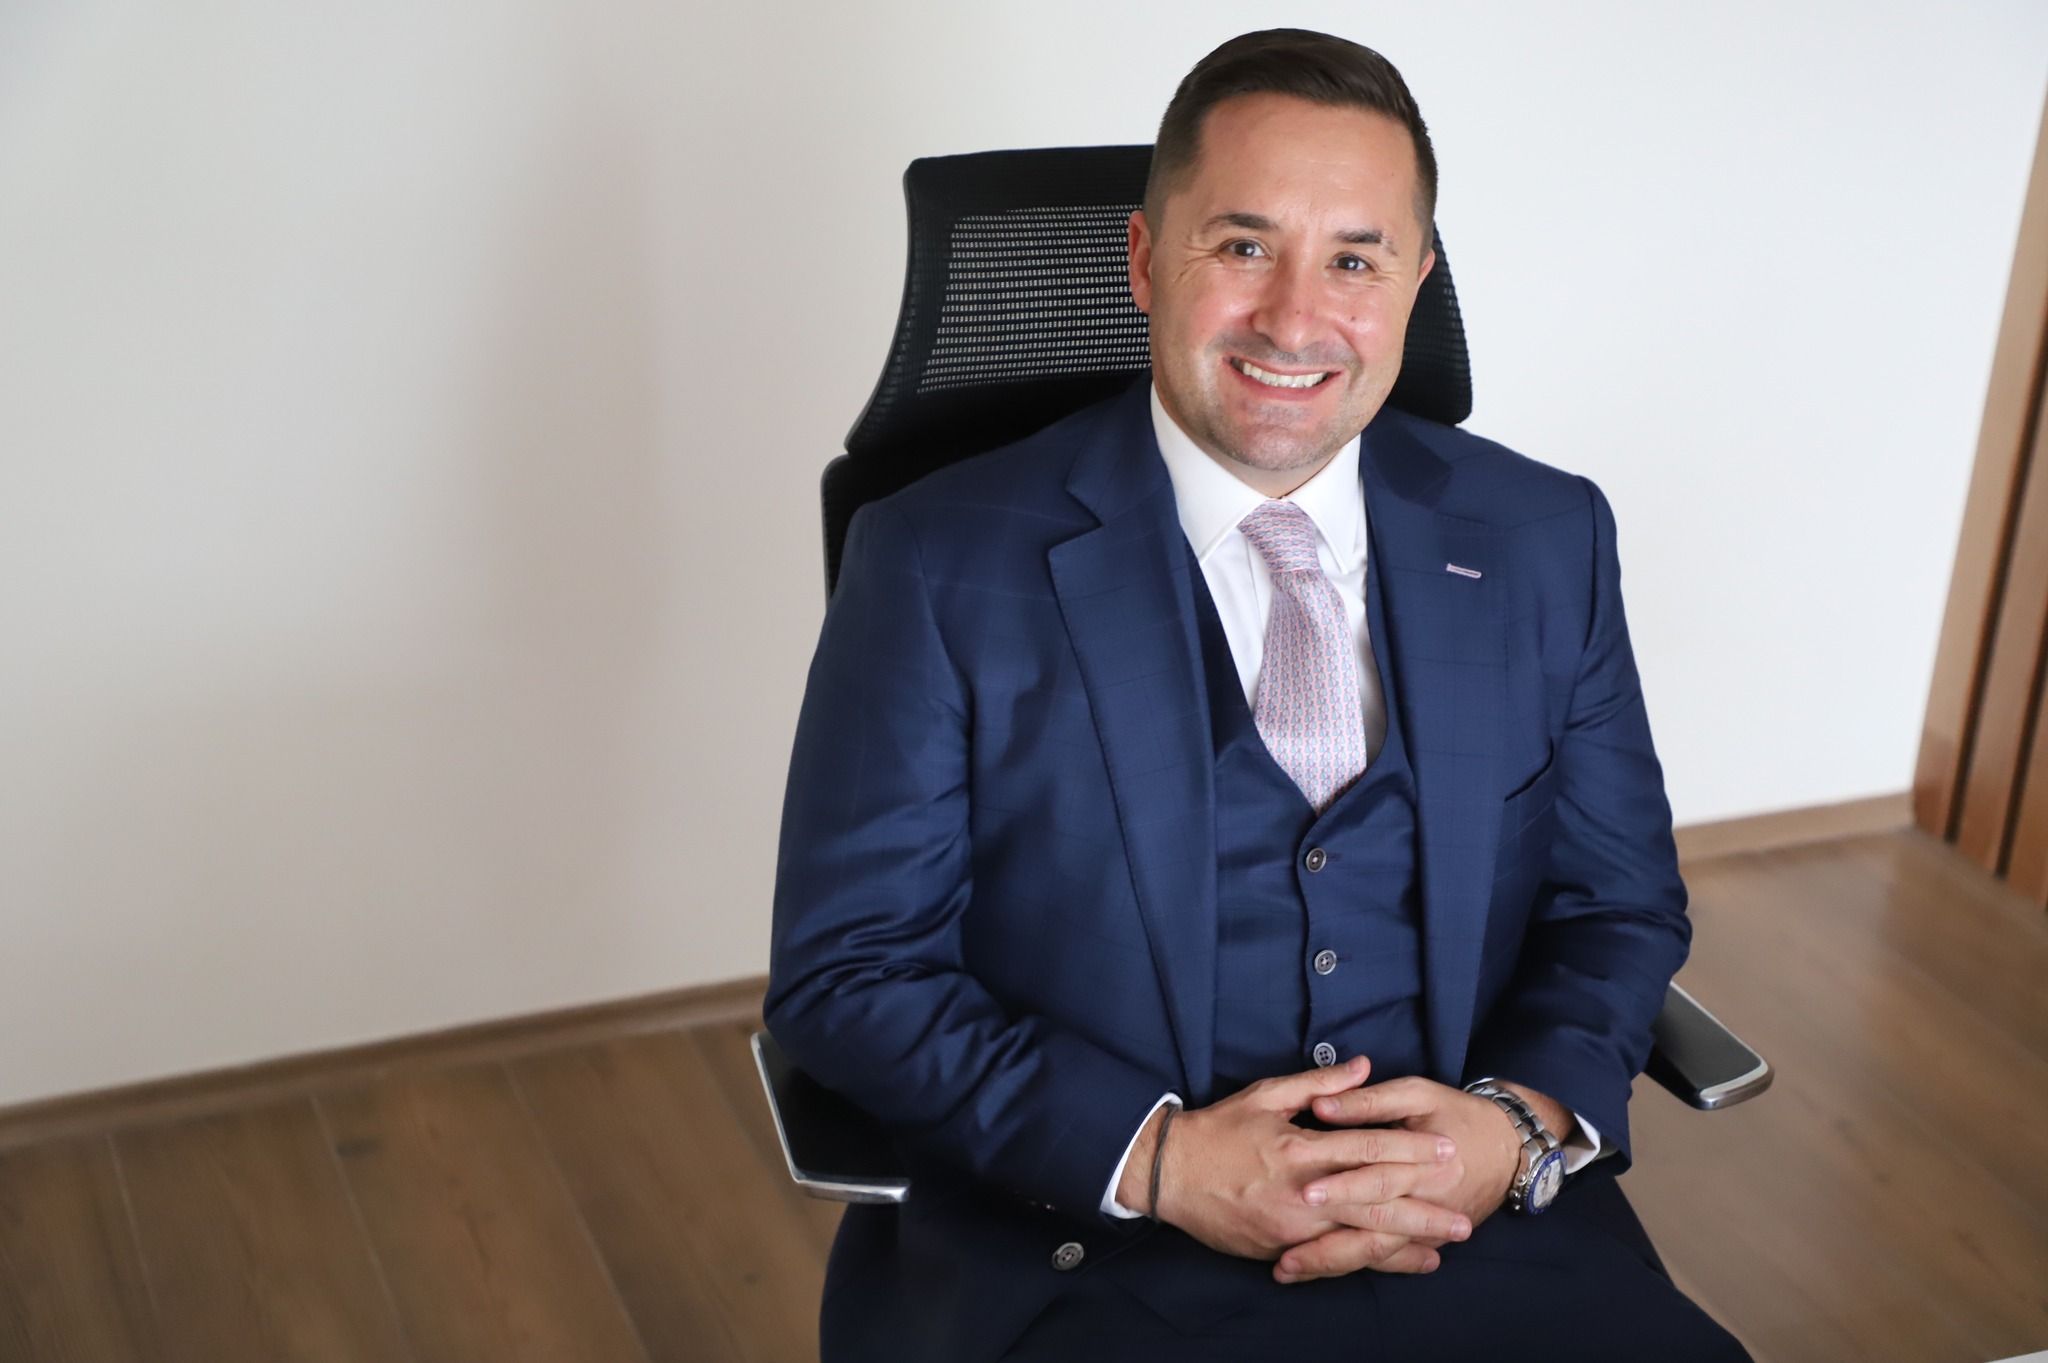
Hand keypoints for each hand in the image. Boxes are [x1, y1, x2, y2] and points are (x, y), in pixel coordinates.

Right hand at [1117, 1056, 1470, 1274]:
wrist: (1168, 1174)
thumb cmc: (1218, 1129)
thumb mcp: (1266, 1095)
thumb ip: (1319, 1085)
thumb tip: (1364, 1066)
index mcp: (1300, 1148)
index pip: (1368, 1149)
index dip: (1411, 1151)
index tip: (1446, 1152)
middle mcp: (1301, 1192)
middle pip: (1374, 1203)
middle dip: (1422, 1212)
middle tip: (1462, 1220)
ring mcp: (1291, 1227)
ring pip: (1357, 1238)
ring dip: (1402, 1246)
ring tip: (1440, 1251)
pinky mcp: (1279, 1248)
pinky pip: (1331, 1257)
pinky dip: (1366, 1260)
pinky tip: (1394, 1263)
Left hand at [1274, 1076, 1564, 1282]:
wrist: (1510, 1149)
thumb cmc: (1456, 1112)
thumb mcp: (1417, 1094)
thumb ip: (1370, 1101)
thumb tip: (1322, 1105)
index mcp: (1422, 1162)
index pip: (1377, 1177)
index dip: (1342, 1186)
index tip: (1303, 1193)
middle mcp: (1423, 1202)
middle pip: (1372, 1230)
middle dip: (1327, 1244)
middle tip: (1283, 1256)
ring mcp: (1426, 1227)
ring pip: (1374, 1253)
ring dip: (1331, 1263)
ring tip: (1288, 1270)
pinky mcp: (1425, 1240)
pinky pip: (1385, 1259)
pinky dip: (1351, 1267)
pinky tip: (1316, 1274)